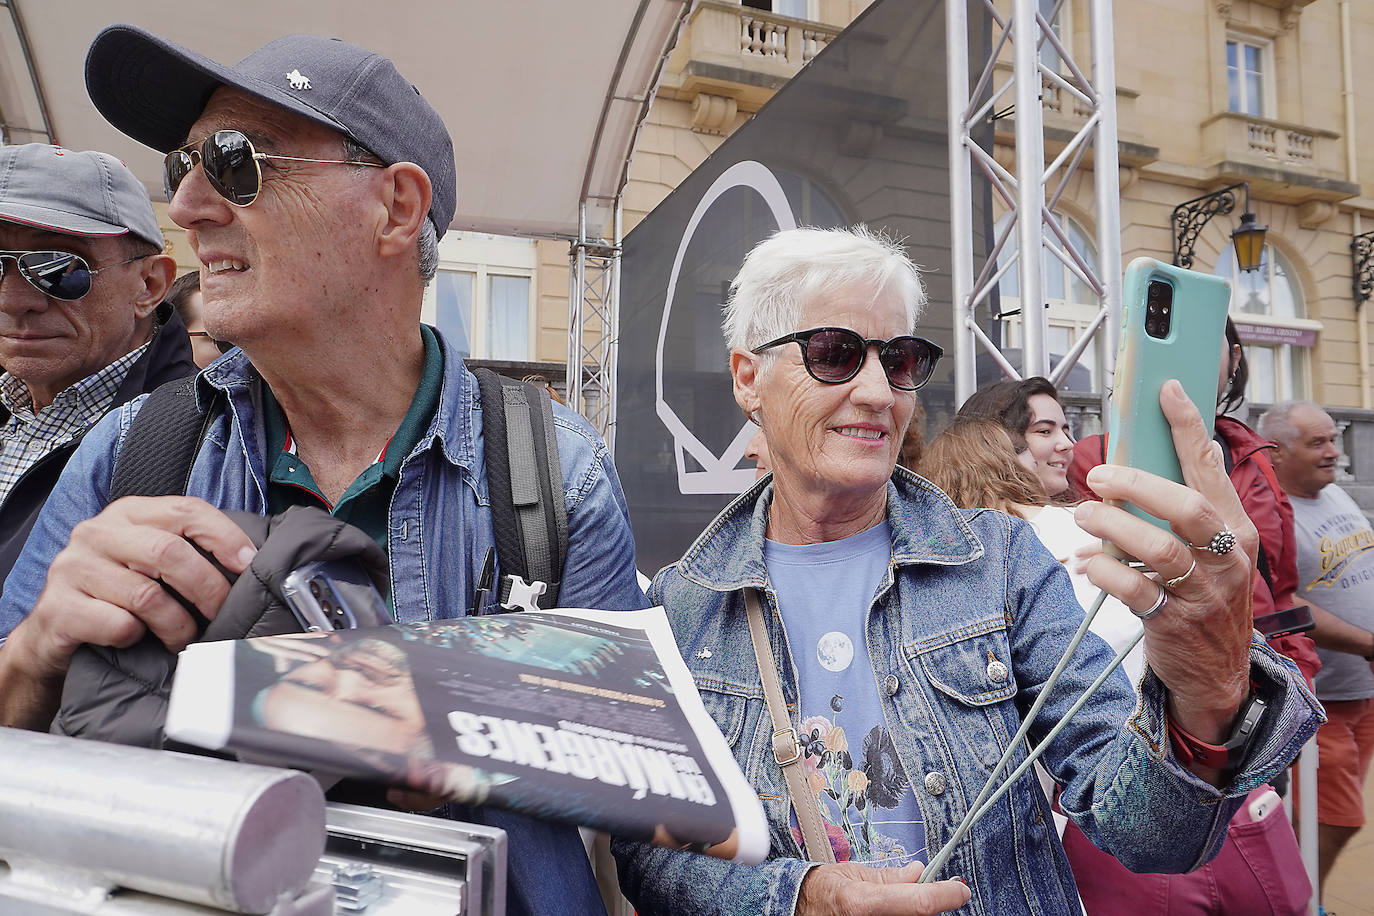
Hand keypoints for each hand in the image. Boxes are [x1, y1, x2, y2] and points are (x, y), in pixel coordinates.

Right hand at [20, 495, 256, 669]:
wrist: (52, 633)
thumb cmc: (116, 594)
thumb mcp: (149, 562)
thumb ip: (186, 551)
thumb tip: (249, 564)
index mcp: (128, 514)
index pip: (187, 510)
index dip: (224, 537)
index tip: (248, 565)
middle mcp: (96, 533)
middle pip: (169, 552)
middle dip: (207, 588)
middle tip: (221, 614)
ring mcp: (72, 569)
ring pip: (147, 596)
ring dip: (178, 625)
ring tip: (184, 638)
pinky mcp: (58, 609)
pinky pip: (118, 625)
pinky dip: (138, 638)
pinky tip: (136, 640)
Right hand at [796, 862, 970, 914]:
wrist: (799, 908)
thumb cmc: (823, 892)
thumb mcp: (854, 874)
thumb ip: (890, 877)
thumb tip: (918, 872)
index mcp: (862, 903)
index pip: (918, 902)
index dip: (944, 895)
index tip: (959, 890)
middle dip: (929, 904)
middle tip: (929, 893)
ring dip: (916, 911)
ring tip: (902, 901)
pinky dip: (904, 915)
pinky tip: (896, 910)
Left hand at [1073, 381, 1256, 746]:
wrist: (1217, 672)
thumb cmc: (1205, 597)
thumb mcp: (1212, 552)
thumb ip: (1187, 509)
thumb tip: (1165, 455)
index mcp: (1236, 531)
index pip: (1211, 469)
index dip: (1187, 427)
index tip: (1165, 390)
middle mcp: (1227, 560)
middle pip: (1186, 508)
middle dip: (1138, 485)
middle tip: (1099, 476)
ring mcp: (1203, 594)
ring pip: (1158, 549)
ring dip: (1113, 527)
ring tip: (1085, 516)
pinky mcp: (1174, 624)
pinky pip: (1134, 591)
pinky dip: (1105, 572)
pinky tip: (1089, 563)